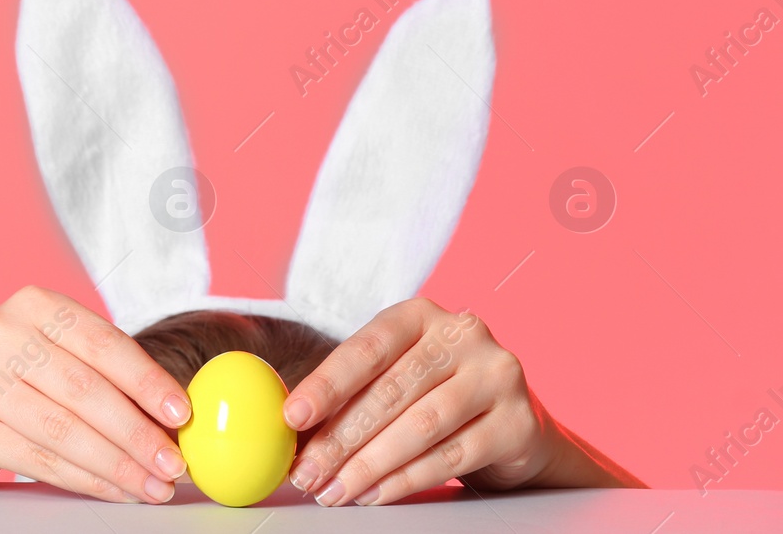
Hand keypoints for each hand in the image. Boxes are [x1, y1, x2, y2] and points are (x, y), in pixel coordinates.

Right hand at [0, 285, 191, 502]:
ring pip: (63, 429)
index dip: (147, 380)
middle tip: (173, 462)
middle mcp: (0, 332)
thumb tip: (175, 411)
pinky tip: (113, 489)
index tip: (181, 413)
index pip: (102, 341)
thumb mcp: (52, 357)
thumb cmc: (11, 382)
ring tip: (152, 484)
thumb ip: (106, 373)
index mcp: (33, 304)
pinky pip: (39, 459)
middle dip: (138, 432)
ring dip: (117, 464)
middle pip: (85, 389)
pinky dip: (85, 479)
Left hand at [281, 298, 617, 505]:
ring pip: (420, 426)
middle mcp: (462, 336)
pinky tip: (374, 493)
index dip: (326, 385)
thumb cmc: (437, 394)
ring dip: (369, 465)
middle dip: (340, 439)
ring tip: (335, 490)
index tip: (293, 416)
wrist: (517, 425)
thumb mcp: (395, 375)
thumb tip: (291, 423)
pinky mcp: (516, 423)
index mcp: (420, 315)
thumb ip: (351, 391)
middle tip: (308, 472)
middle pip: (390, 391)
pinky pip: (450, 457)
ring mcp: (495, 376)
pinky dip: (405, 480)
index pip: (365, 349)